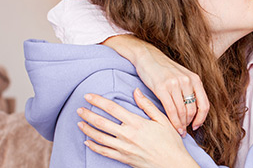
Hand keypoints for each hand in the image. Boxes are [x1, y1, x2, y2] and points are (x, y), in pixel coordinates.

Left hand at [77, 89, 199, 167]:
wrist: (173, 164)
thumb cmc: (170, 141)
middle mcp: (127, 135)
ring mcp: (124, 148)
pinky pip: (104, 152)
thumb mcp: (163, 120)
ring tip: (80, 122)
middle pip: (101, 122)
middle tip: (79, 109)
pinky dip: (94, 146)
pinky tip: (87, 141)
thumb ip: (147, 105)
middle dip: (88, 114)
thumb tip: (136, 91)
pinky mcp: (123, 158)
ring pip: (99, 138)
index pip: (113, 108)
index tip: (89, 96)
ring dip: (87, 129)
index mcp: (137, 123)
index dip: (98, 101)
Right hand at [103, 35, 209, 134]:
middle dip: (189, 123)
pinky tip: (172, 126)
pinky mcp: (162, 88)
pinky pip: (170, 109)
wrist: (147, 57)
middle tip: (184, 130)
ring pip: (182, 112)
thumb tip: (195, 110)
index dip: (201, 118)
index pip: (204, 104)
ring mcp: (175, 84)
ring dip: (180, 124)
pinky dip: (172, 121)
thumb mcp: (182, 76)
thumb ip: (190, 90)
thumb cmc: (165, 69)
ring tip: (178, 130)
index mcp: (195, 79)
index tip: (196, 126)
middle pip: (193, 110)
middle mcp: (187, 81)